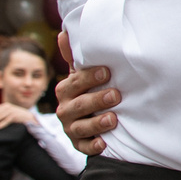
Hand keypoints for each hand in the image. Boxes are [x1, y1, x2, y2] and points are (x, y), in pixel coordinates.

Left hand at [0, 103, 35, 129]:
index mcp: (5, 105)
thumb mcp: (8, 112)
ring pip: (0, 116)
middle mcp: (8, 107)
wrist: (28, 116)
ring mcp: (12, 111)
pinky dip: (1, 124)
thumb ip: (1, 112)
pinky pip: (7, 120)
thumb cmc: (17, 115)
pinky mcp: (15, 116)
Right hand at [55, 38, 118, 152]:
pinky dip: (92, 146)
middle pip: (78, 105)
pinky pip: (83, 147)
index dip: (89, 77)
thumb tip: (64, 32)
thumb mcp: (82, 74)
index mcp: (66, 89)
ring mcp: (71, 128)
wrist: (90, 119)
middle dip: (96, 100)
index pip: (75, 82)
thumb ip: (75, 56)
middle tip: (116, 95)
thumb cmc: (88, 90)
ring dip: (97, 124)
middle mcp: (65, 109)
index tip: (107, 72)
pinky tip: (103, 143)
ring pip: (81, 127)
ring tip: (113, 119)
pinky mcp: (79, 144)